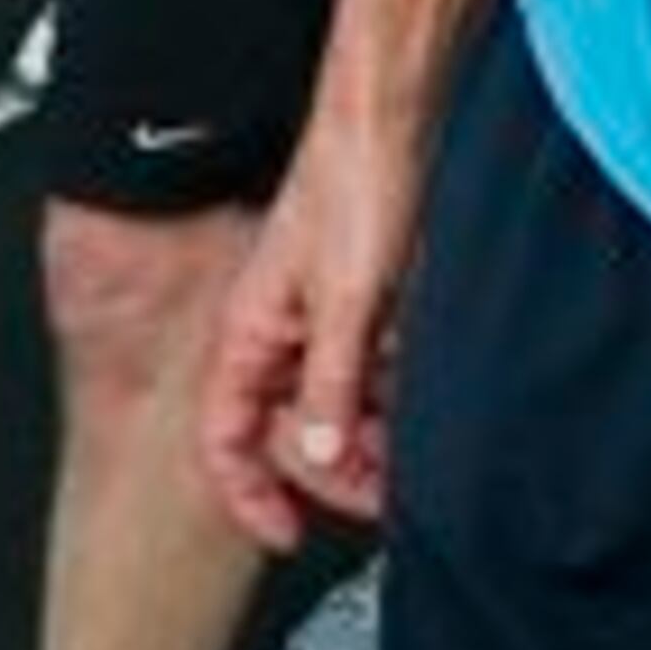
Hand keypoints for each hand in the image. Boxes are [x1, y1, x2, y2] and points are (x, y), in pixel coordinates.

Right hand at [197, 99, 420, 552]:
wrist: (397, 117)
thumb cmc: (355, 183)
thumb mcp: (347, 303)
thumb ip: (329, 385)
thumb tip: (317, 453)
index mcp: (251, 332)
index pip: (225, 438)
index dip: (250, 493)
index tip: (287, 531)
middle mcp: (280, 330)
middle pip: (288, 432)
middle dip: (331, 470)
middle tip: (381, 495)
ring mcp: (324, 316)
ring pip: (338, 405)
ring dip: (371, 436)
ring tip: (412, 455)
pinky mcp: (366, 300)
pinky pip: (372, 369)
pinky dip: (395, 394)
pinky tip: (425, 397)